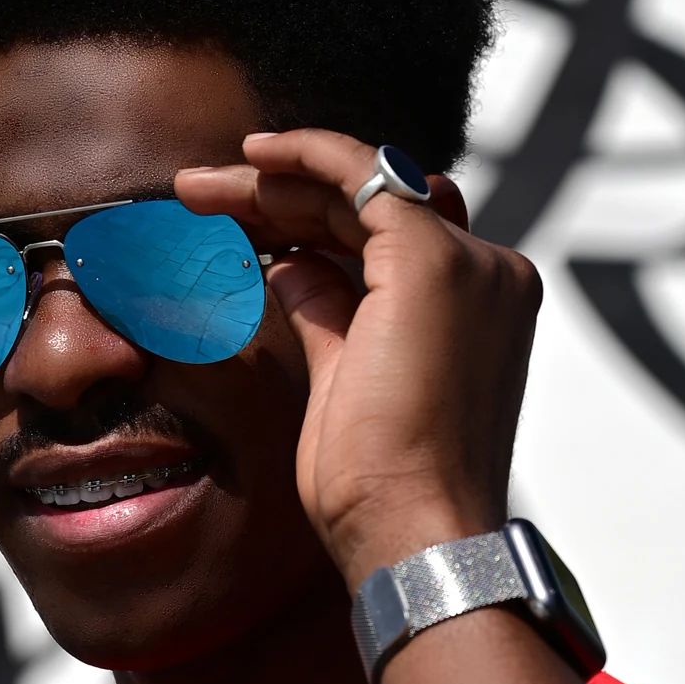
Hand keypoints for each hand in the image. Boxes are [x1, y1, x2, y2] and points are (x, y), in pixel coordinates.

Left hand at [175, 130, 542, 589]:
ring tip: (197, 188)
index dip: (305, 225)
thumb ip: (329, 315)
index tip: (241, 228)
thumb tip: (290, 267)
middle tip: (199, 197)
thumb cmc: (378, 486)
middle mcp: (487, 274)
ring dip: (274, 182)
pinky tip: (253, 156)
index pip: (384, 241)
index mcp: (476, 309)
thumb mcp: (344, 381)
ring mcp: (467, 263)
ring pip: (360, 189)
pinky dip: (308, 155)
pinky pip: (364, 175)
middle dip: (277, 200)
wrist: (410, 528)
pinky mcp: (431, 260)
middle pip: (368, 210)